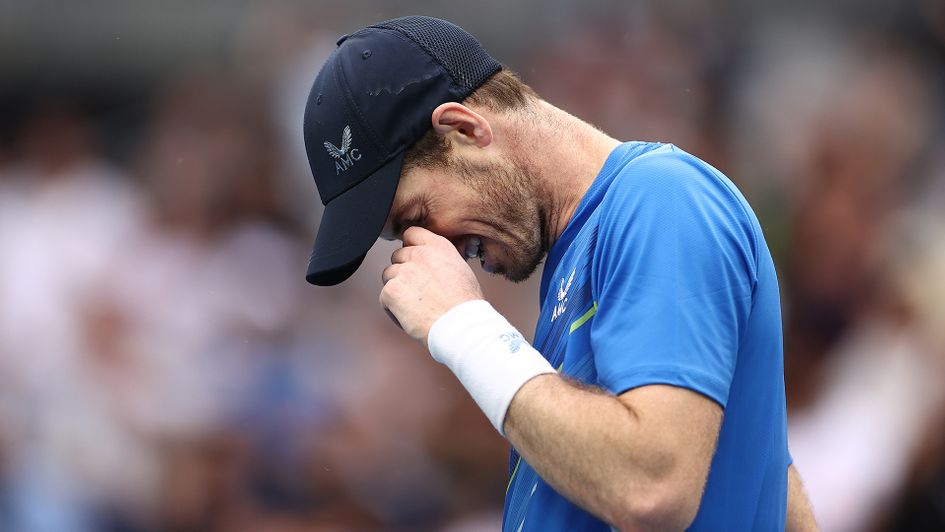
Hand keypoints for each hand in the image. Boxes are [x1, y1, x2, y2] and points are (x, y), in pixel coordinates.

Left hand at [380, 226, 483, 347]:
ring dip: (397, 289)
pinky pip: (384, 297)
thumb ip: (439, 260)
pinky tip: (410, 317)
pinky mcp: (391, 290)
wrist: (459, 325)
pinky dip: (392, 309)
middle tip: (417, 291)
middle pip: (397, 256)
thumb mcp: (460, 270)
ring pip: (388, 276)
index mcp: (438, 246)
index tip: (414, 261)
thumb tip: (428, 264)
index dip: (410, 247)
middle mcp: (419, 254)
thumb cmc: (465, 305)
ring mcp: (403, 272)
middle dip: (403, 271)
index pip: (411, 234)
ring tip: (415, 306)